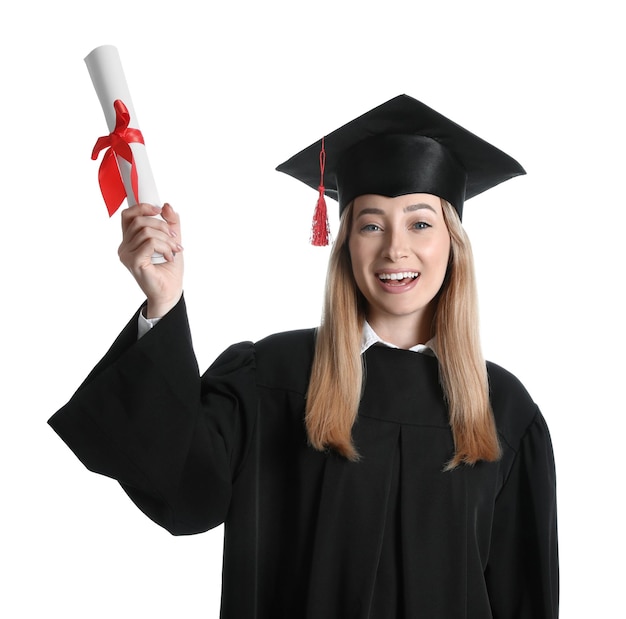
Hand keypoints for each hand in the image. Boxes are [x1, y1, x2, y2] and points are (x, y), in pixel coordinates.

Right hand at [118, 202, 183, 317]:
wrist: (170, 291)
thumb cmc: (169, 269)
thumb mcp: (172, 240)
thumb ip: (170, 223)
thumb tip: (166, 205)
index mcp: (130, 240)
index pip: (128, 215)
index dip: (142, 207)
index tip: (159, 211)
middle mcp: (124, 246)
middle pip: (139, 221)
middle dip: (162, 226)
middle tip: (175, 238)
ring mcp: (126, 255)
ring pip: (146, 231)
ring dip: (166, 239)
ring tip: (174, 250)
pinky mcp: (134, 262)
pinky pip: (149, 243)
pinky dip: (164, 247)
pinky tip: (169, 257)